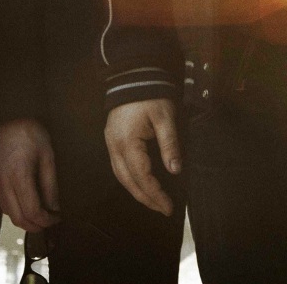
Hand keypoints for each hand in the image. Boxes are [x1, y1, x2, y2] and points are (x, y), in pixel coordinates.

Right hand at [0, 118, 60, 231]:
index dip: (46, 221)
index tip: (57, 218)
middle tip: (50, 221)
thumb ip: (50, 185)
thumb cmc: (30, 133)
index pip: (31, 212)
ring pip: (9, 215)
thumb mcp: (47, 156)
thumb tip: (55, 208)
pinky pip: (3, 205)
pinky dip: (16, 210)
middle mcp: (3, 184)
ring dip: (25, 219)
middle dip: (36, 226)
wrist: (6, 118)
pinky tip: (27, 203)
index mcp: (19, 177)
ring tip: (41, 213)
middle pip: (18, 219)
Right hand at [104, 99, 179, 215]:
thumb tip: (175, 170)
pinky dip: (131, 180)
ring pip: (121, 176)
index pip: (141, 177)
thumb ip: (170, 145)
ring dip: (137, 192)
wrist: (133, 77)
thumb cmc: (151, 96)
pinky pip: (119, 167)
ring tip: (154, 202)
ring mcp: (111, 144)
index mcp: (127, 142)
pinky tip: (142, 184)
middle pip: (128, 181)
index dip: (155, 194)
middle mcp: (115, 147)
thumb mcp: (165, 118)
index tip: (169, 207)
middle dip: (146, 198)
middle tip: (164, 209)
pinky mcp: (113, 141)